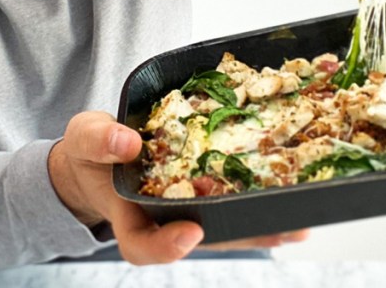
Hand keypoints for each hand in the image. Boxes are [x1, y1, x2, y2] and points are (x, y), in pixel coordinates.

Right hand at [48, 111, 307, 263]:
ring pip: (226, 226)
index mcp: (130, 216)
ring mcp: (188, 210)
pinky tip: (293, 192)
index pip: (143, 246)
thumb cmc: (93, 149)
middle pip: (203, 239)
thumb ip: (100, 141)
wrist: (104, 149)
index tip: (190, 232)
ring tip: (300, 225)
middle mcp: (165, 220)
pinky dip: (261, 198)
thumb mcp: (85, 139)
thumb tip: (127, 142)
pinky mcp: (205, 192)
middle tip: (280, 232)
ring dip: (263, 226)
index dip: (167, 247)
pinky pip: (233, 199)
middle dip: (241, 237)